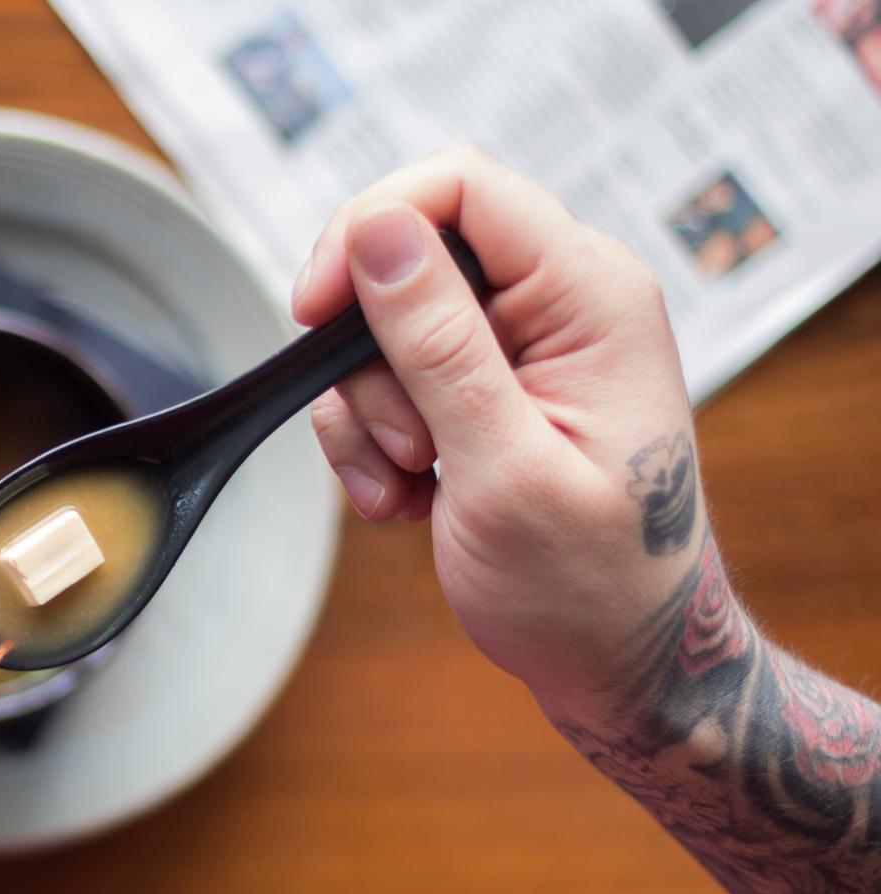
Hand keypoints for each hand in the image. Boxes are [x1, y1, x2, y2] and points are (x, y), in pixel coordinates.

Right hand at [297, 147, 699, 705]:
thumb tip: (376, 228)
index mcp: (590, 296)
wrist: (618, 667)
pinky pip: (382, 381)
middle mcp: (557, 303)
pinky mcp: (480, 389)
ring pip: (379, 328)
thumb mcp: (505, 468)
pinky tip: (410, 501)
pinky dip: (372, 445)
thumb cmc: (592, 587)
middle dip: (367, 357)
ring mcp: (517, 347)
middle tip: (404, 443)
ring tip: (416, 488)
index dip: (369, 227)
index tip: (314, 312)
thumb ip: (439, 344)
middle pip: (405, 256)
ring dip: (368, 417)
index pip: (459, 186)